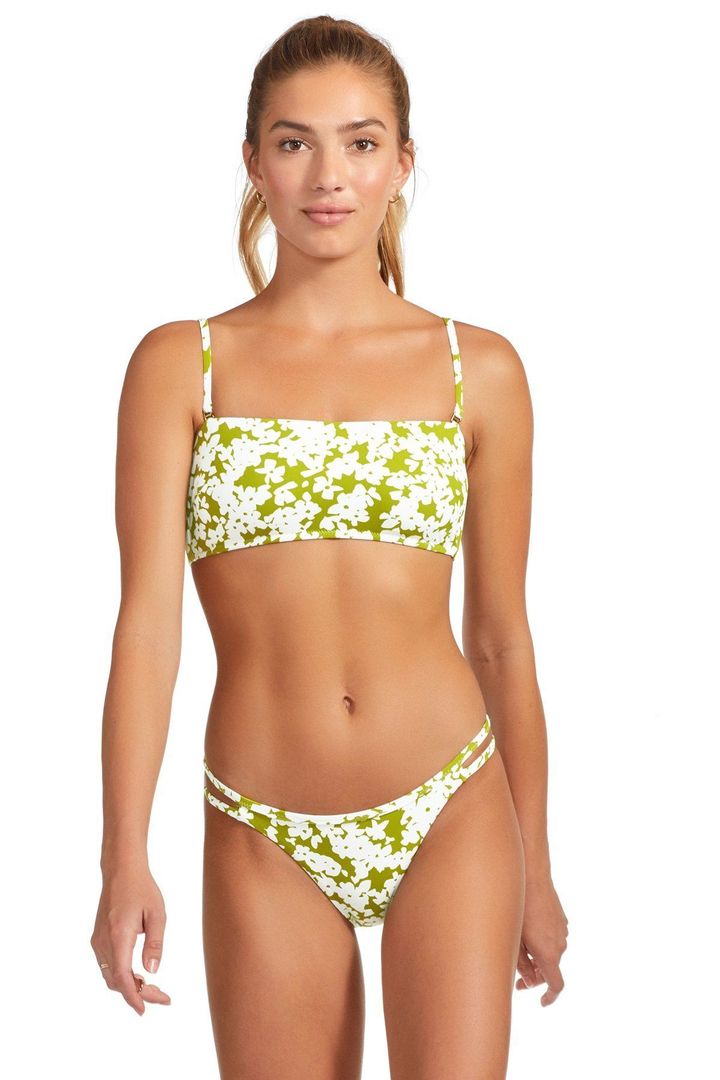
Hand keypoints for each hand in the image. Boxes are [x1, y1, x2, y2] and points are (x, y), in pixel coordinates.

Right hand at [90, 863, 171, 1014]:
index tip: (145, 1009)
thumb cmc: (142, 889)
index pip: (122, 977)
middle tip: (162, 997)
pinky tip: (138, 975)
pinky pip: (106, 965)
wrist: (121, 870)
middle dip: (137, 994)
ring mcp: (98, 940)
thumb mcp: (157, 914)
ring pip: (109, 975)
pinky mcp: (98, 938)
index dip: (133, 997)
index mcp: (118, 936)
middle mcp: (103, 941)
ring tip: (153, 988)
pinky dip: (121, 976)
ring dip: (129, 986)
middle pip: (116, 981)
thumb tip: (152, 971)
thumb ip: (155, 943)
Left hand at [515, 873, 568, 1006]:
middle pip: (551, 970)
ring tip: (519, 951)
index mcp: (549, 954)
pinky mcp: (561, 919)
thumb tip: (528, 981)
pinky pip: (553, 938)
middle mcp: (560, 945)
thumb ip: (522, 964)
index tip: (541, 1002)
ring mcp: (562, 931)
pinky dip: (544, 943)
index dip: (550, 997)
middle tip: (518, 979)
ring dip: (539, 958)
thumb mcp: (515, 940)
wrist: (532, 877)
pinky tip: (528, 934)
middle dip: (536, 976)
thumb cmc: (519, 909)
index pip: (556, 985)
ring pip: (552, 953)